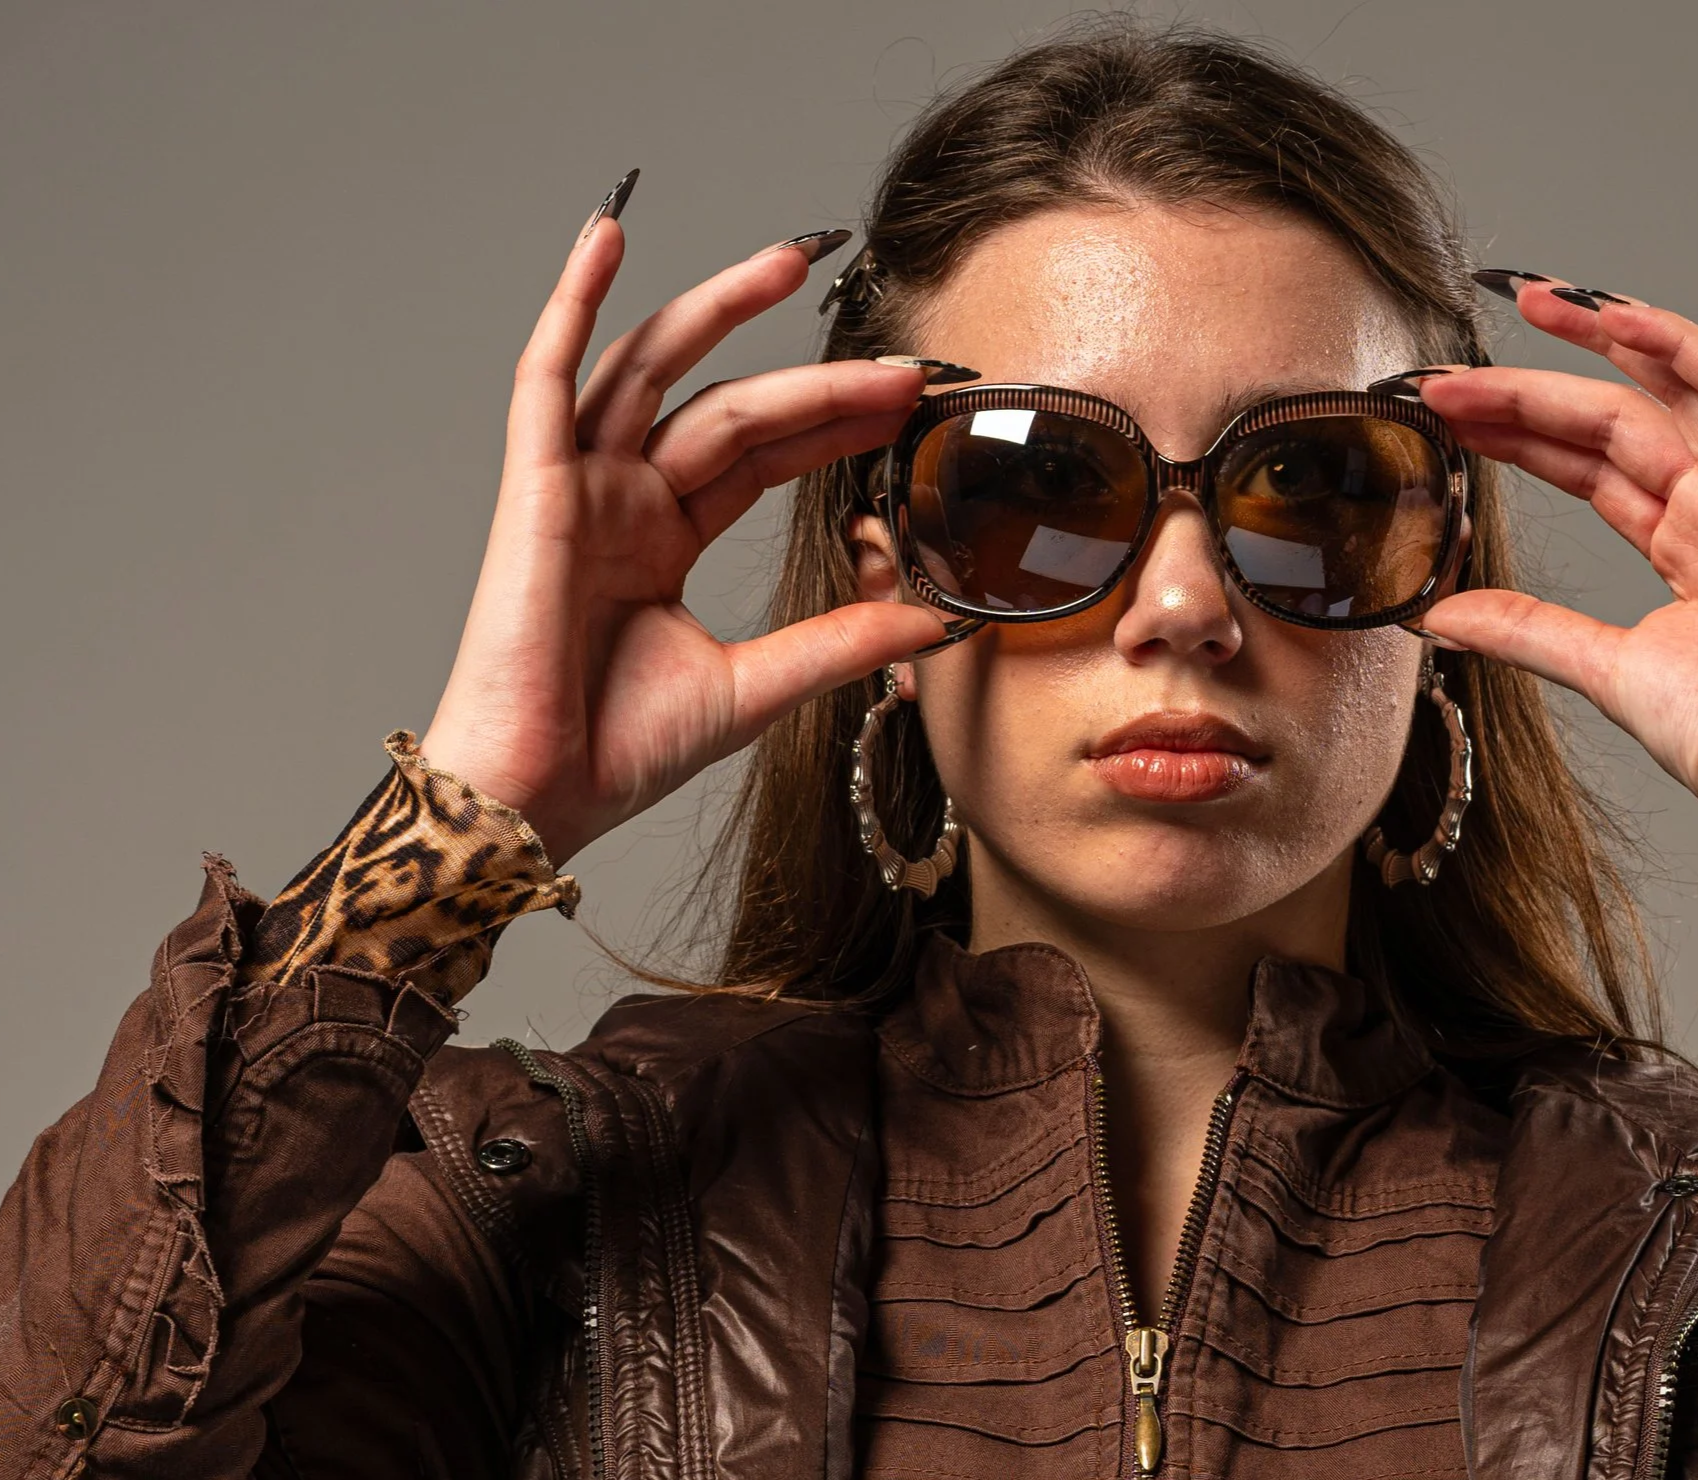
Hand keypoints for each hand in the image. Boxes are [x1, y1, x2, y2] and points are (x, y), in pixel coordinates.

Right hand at [419, 202, 949, 863]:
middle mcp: (622, 502)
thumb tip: (934, 622)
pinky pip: (547, 374)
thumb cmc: (620, 752)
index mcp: (663, 542)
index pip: (761, 456)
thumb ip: (841, 644)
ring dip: (717, 308)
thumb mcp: (758, 688)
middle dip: (815, 384)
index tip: (904, 403)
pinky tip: (608, 237)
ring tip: (790, 260)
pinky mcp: (533, 487)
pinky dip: (573, 301)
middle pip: (728, 409)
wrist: (542, 794)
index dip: (830, 424)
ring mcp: (577, 488)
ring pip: (653, 368)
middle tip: (898, 365)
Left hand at [1415, 285, 1697, 853]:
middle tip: (1448, 380)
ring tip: (1526, 306)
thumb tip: (1437, 615)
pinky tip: (1618, 320)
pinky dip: (1682, 347)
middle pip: (1613, 422)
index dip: (1519, 434)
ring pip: (1667, 392)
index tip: (1446, 416)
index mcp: (1683, 545)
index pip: (1587, 467)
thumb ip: (1527, 631)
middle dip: (1531, 393)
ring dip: (1600, 343)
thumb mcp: (1605, 672)